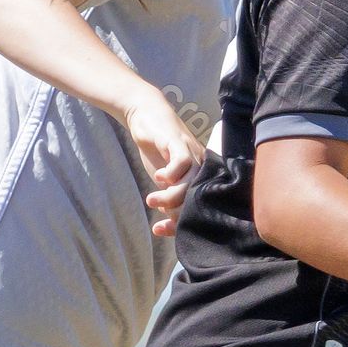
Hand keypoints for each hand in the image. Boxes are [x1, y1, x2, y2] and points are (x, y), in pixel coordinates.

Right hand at [123, 87, 204, 238]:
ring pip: (191, 183)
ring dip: (170, 197)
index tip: (160, 229)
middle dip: (178, 214)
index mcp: (201, 178)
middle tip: (159, 215)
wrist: (146, 117)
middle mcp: (201, 166)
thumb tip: (168, 226)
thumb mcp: (163, 181)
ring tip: (152, 200)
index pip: (198, 207)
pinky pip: (182, 162)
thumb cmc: (157, 151)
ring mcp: (192, 153)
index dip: (181, 223)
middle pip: (199, 199)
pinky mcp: (178, 142)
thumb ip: (170, 200)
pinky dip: (171, 175)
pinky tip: (159, 177)